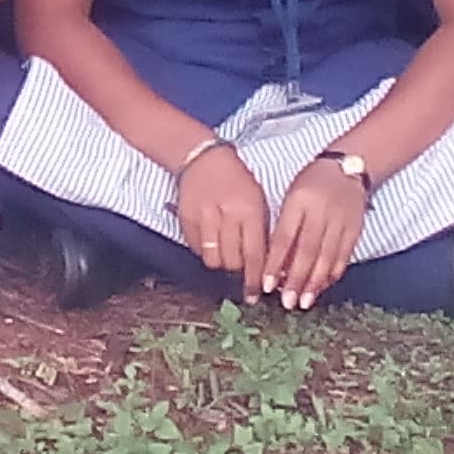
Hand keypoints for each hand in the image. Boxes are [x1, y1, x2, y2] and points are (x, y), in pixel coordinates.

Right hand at [176, 146, 271, 295]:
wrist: (203, 158)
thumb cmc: (238, 181)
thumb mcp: (258, 201)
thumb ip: (262, 232)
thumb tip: (266, 266)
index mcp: (249, 210)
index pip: (255, 254)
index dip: (255, 279)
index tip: (255, 295)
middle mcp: (226, 214)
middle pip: (233, 261)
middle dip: (238, 270)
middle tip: (241, 267)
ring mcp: (204, 217)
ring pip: (213, 259)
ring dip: (221, 262)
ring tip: (226, 254)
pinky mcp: (186, 219)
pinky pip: (197, 249)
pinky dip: (206, 251)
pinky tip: (212, 241)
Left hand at [265, 157, 369, 309]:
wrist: (349, 167)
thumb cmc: (311, 182)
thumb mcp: (292, 196)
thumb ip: (285, 226)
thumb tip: (277, 263)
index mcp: (299, 201)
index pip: (284, 237)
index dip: (275, 263)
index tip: (266, 285)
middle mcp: (320, 212)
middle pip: (307, 251)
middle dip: (296, 280)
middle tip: (287, 302)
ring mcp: (341, 221)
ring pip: (327, 257)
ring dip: (315, 282)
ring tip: (304, 301)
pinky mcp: (356, 229)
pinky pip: (344, 255)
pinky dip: (333, 273)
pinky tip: (323, 286)